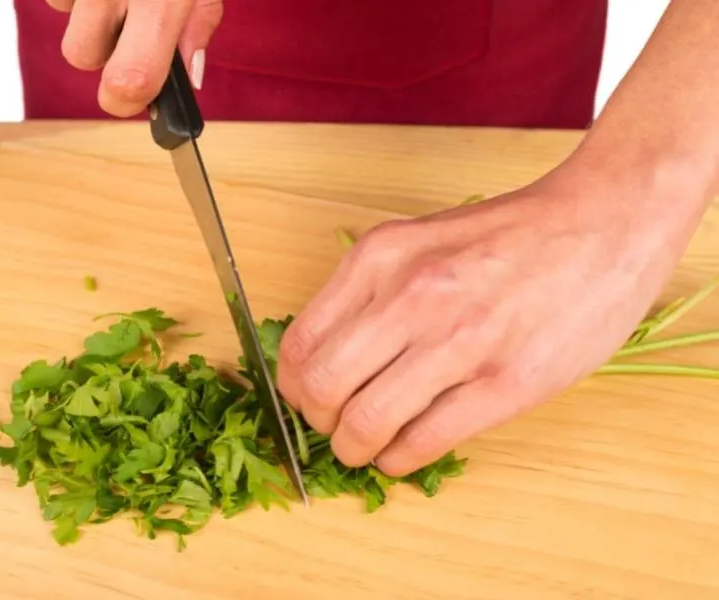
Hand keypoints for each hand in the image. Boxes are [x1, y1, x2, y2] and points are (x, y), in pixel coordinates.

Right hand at [45, 0, 222, 116]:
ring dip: (88, 14)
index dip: (126, 100)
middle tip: (128, 26)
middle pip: (81, 55)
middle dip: (100, 51)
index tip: (134, 96)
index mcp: (160, 0)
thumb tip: (188, 75)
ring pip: (64, 16)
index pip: (129, 79)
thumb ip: (199, 21)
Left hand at [276, 165, 682, 475]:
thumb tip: (325, 359)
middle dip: (317, 424)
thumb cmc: (507, 236)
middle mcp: (409, 297)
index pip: (300, 344)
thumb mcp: (418, 240)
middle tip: (334, 429)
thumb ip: (367, 291)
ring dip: (354, 449)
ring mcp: (458, 341)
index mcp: (379, 258)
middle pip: (321, 389)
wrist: (600, 224)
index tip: (308, 401)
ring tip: (366, 448)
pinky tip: (403, 453)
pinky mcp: (504, 383)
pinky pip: (423, 442)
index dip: (293, 388)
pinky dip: (398, 460)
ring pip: (365, 423)